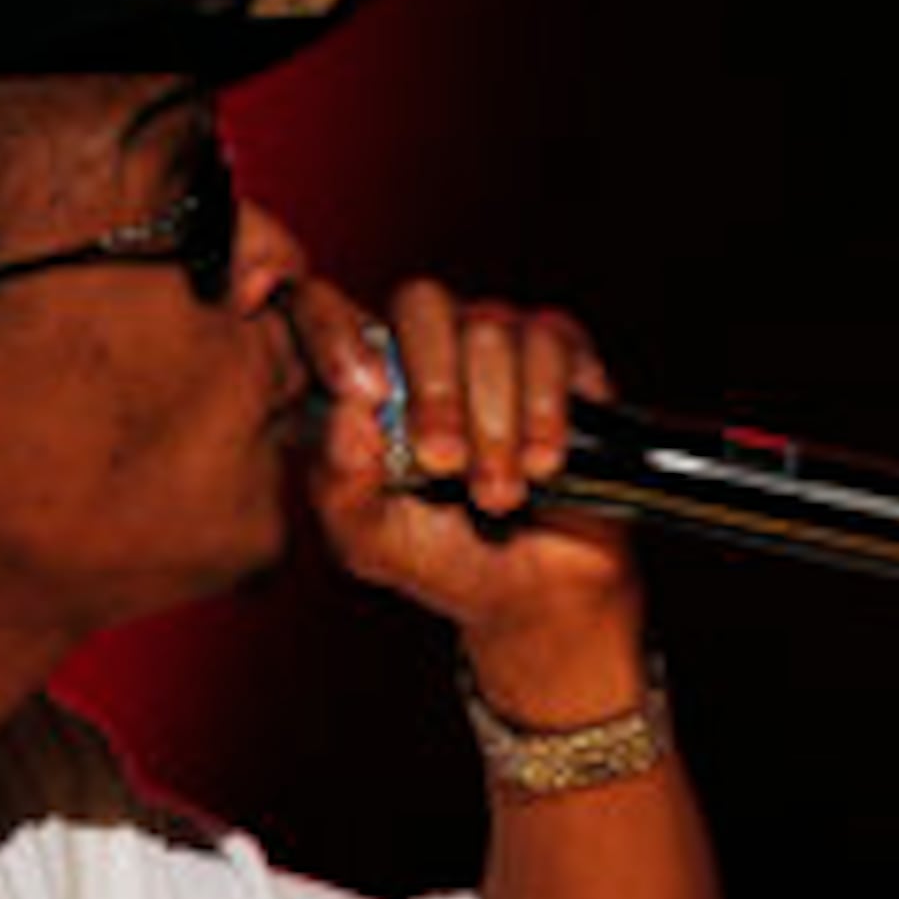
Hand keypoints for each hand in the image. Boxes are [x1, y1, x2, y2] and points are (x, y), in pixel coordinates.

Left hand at [288, 275, 646, 695]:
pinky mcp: (565, 358)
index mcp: (367, 376)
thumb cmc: (446, 560)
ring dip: (498, 423)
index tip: (364, 393)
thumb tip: (347, 416)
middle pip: (425, 304)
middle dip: (437, 389)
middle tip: (446, 462)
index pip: (333, 306)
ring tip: (500, 493)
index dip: (338, 330)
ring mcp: (499, 345)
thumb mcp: (372, 542)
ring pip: (492, 331)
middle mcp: (430, 346)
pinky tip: (545, 463)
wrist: (540, 594)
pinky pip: (553, 343)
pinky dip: (547, 410)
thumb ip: (340, 485)